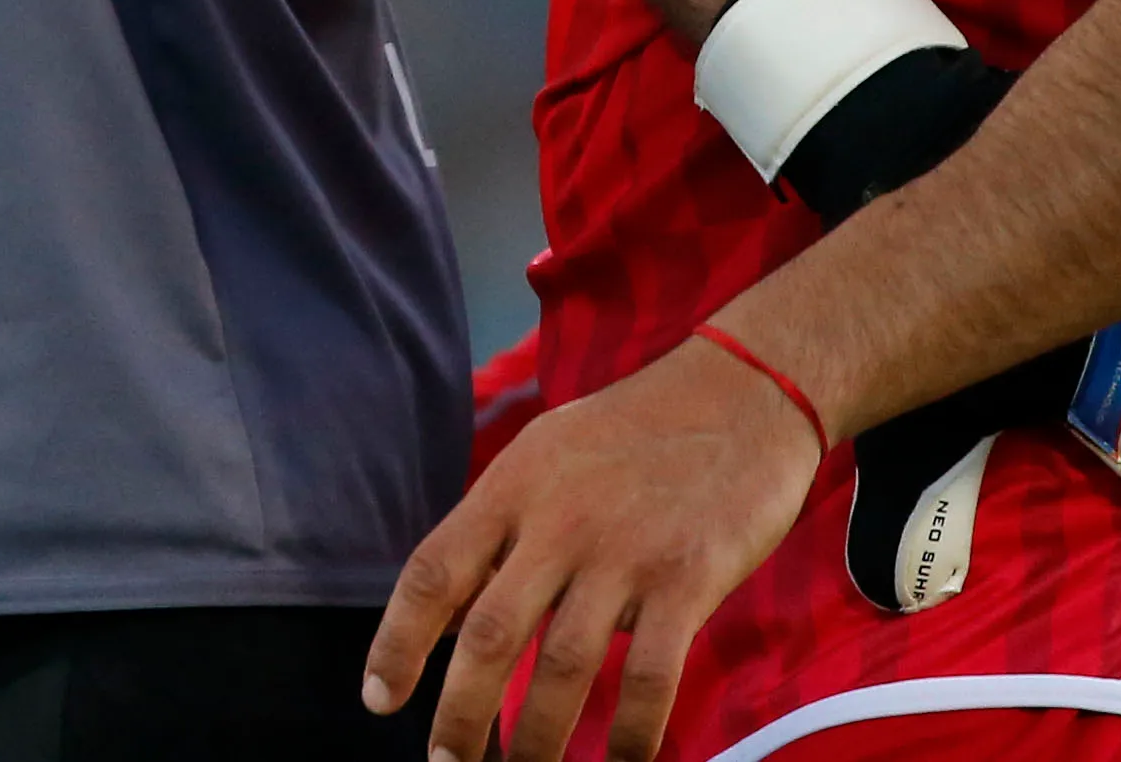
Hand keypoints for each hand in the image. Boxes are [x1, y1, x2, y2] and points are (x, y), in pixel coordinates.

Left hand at [364, 332, 822, 761]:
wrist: (742, 393)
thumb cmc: (634, 432)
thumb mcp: (545, 454)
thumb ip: (503, 526)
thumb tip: (456, 605)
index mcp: (511, 487)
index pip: (434, 573)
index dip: (398, 642)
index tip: (378, 699)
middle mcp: (557, 521)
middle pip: (489, 633)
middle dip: (459, 714)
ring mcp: (623, 552)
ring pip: (562, 667)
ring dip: (537, 738)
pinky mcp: (688, 579)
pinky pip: (649, 677)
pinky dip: (629, 734)